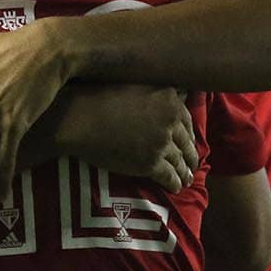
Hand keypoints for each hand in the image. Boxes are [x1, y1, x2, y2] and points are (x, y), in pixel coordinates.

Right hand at [56, 85, 197, 191]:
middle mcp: (171, 120)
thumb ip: (157, 89)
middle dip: (190, 155)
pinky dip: (174, 183)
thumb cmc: (99, 96)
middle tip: (192, 163)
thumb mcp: (134, 83)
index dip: (189, 133)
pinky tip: (175, 187)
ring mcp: (162, 143)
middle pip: (187, 141)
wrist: (79, 119)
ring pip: (181, 161)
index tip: (188, 140)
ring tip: (186, 178)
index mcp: (168, 97)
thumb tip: (178, 92)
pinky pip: (169, 176)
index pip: (187, 118)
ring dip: (185, 172)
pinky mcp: (151, 163)